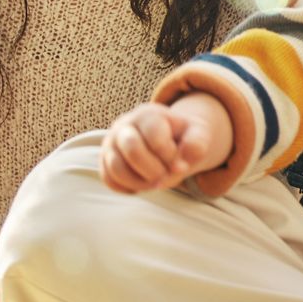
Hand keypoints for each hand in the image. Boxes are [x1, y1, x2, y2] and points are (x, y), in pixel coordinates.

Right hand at [100, 95, 230, 192]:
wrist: (168, 138)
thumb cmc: (183, 137)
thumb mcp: (198, 135)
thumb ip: (196, 145)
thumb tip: (181, 165)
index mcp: (148, 114)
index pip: (155, 137)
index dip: (170, 157)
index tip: (180, 164)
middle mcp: (124, 124)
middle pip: (132, 149)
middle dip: (153, 171)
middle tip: (166, 177)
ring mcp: (111, 142)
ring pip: (116, 167)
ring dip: (140, 182)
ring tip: (155, 182)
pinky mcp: (105, 160)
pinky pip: (109, 179)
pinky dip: (127, 188)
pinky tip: (143, 184)